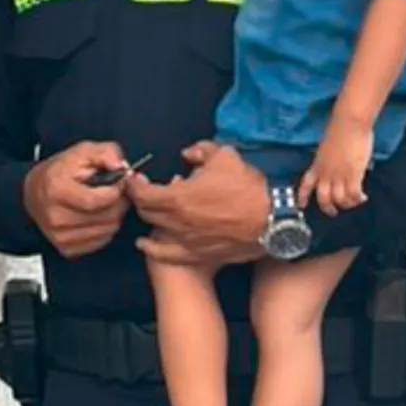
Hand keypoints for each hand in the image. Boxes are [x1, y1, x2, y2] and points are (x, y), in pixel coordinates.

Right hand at [22, 141, 136, 258]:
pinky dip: (106, 229)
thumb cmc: (59, 172)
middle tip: (118, 193)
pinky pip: (101, 242)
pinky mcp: (66, 248)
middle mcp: (55, 217)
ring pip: (107, 231)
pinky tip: (100, 216)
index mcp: (57, 189)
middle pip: (105, 217)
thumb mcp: (82, 152)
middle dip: (119, 204)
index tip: (120, 183)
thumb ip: (106, 153)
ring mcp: (60, 236)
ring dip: (115, 216)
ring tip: (108, 203)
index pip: (97, 200)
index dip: (116, 191)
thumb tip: (121, 167)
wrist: (33, 193)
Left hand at [127, 143, 268, 266]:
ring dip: (148, 220)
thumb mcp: (225, 157)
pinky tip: (146, 244)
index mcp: (179, 197)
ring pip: (154, 232)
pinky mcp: (198, 254)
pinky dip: (153, 249)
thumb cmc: (249, 188)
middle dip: (140, 199)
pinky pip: (167, 254)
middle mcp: (177, 222)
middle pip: (146, 212)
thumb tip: (188, 154)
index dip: (133, 184)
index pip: (143, 193)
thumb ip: (200, 151)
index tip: (133, 178)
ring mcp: (186, 241)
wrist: (272, 221)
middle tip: (142, 190)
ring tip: (146, 212)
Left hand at [302, 118, 371, 216]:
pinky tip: (363, 197)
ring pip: (339, 200)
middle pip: (322, 198)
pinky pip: (353, 194)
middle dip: (328, 208)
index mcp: (317, 164)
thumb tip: (335, 165)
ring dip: (347, 204)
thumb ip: (328, 159)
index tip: (301, 206)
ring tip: (354, 202)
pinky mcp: (352, 174)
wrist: (348, 123)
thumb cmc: (340, 129)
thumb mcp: (327, 148)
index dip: (302, 197)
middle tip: (334, 212)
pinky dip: (358, 199)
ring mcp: (338, 175)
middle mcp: (326, 173)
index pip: (305, 184)